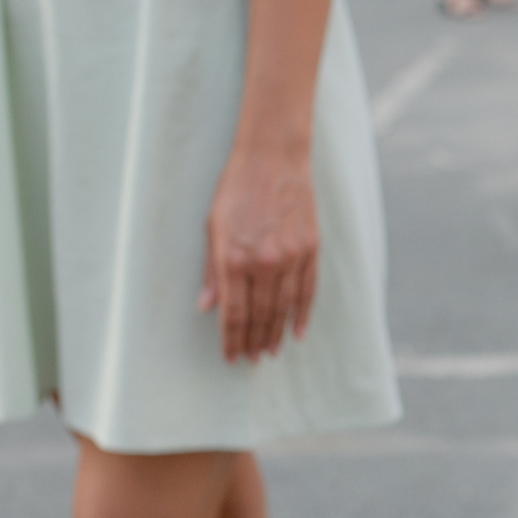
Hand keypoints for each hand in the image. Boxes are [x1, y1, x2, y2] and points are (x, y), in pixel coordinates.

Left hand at [199, 143, 319, 362]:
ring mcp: (290, 257)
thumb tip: (206, 306)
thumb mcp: (212, 226)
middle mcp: (263, 262)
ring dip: (276, 333)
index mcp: (233, 257)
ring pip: (284, 308)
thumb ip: (212, 269)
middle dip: (253, 341)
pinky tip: (298, 332)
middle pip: (259, 315)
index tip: (231, 356)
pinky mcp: (310, 249)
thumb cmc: (236, 188)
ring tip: (270, 351)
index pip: (233, 312)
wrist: (273, 157)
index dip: (231, 339)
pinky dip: (303, 314)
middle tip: (251, 360)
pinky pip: (308, 291)